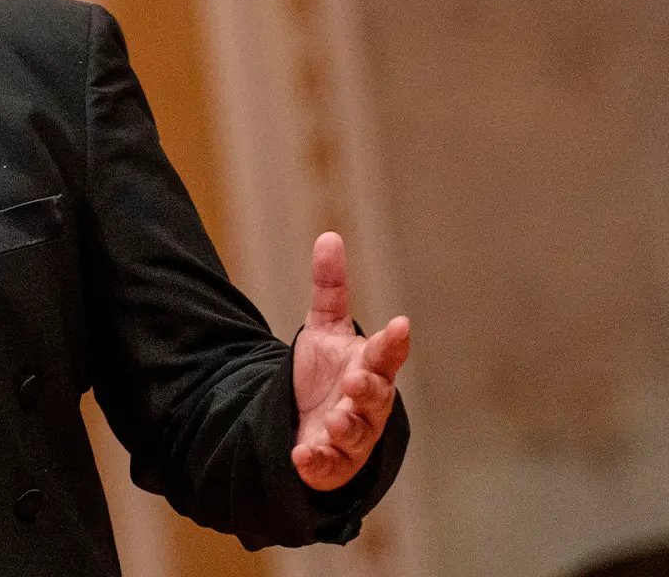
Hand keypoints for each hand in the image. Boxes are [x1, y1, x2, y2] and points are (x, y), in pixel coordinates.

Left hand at [290, 231, 409, 490]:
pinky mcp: (332, 463)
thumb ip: (329, 288)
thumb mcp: (323, 329)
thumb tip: (328, 236)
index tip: (400, 324)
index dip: (393, 342)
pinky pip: (329, 466)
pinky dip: (317, 462)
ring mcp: (352, 436)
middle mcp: (366, 404)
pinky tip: (302, 455)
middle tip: (356, 379)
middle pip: (375, 396)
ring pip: (357, 434)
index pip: (386, 354)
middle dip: (368, 389)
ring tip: (334, 420)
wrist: (310, 421)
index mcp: (370, 368)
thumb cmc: (328, 373)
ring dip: (347, 427)